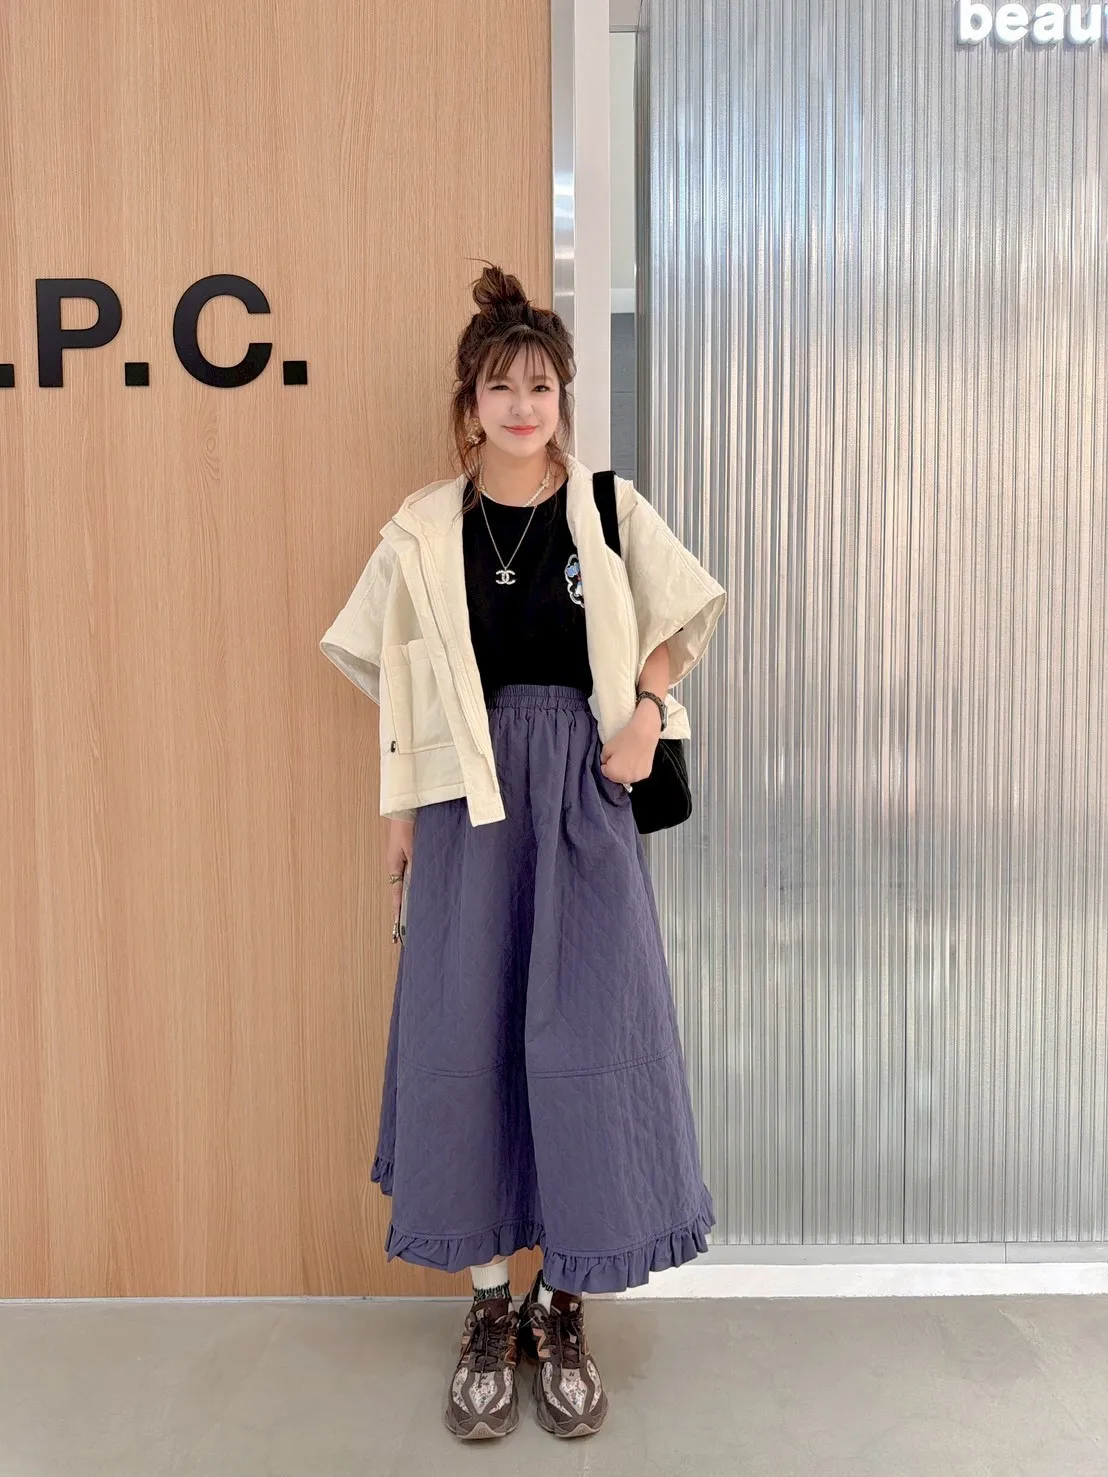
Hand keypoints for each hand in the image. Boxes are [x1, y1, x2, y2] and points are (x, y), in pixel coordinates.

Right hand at [385, 818, 414, 941]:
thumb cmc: (406, 826)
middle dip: (403, 910)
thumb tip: (416, 884)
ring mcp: (402, 862)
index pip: (396, 895)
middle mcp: (396, 867)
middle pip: (400, 893)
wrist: (404, 808)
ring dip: (409, 899)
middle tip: (404, 930)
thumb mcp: (412, 846)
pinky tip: (422, 892)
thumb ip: (415, 865)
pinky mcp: (408, 856)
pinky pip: (411, 875)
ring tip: (414, 917)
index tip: (397, 930)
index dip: (398, 912)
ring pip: (406, 885)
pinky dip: (414, 886)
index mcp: (394, 866)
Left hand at [599, 700, 661, 785]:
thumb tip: (606, 762)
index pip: (605, 772)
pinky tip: (636, 760)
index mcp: (613, 773)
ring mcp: (637, 778)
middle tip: (618, 758)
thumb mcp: (607, 747)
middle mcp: (625, 779)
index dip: (606, 764)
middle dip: (615, 770)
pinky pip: (636, 774)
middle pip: (616, 777)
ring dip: (624, 772)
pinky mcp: (646, 774)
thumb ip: (603, 758)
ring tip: (627, 760)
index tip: (611, 757)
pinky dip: (634, 770)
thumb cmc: (624, 739)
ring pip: (626, 777)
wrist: (644, 734)